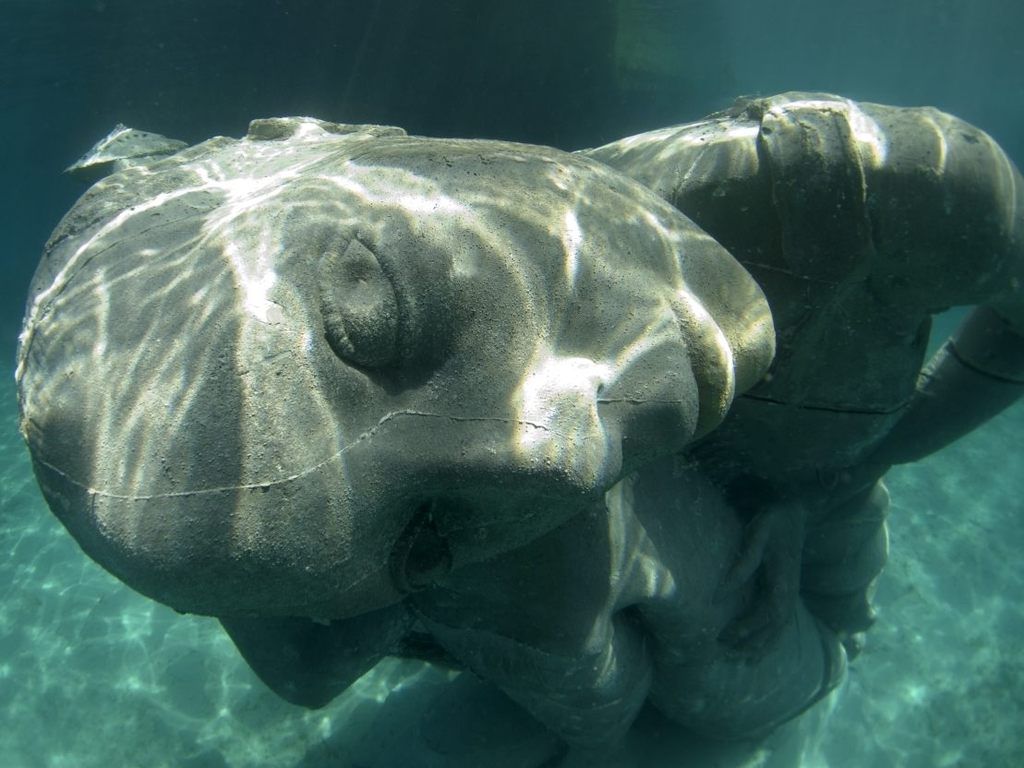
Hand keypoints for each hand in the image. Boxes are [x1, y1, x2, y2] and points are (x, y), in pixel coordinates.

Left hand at [716, 500, 805, 653]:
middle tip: (725, 653)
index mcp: (784, 581)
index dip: (748, 628)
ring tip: (739, 660)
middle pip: (774, 629)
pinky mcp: (785, 592)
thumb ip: (742, 565)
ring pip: (779, 630)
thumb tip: (719, 595)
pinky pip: (779, 623)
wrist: (796, 511)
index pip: (768, 614)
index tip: (726, 636)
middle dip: (751, 644)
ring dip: (760, 646)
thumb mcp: (756, 536)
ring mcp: (790, 594)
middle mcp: (790, 593)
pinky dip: (768, 639)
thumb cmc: (774, 521)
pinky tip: (755, 649)